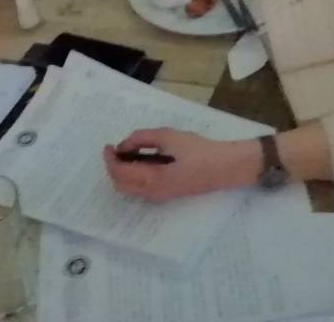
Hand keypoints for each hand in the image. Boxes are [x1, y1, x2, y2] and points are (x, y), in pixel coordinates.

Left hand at [102, 128, 260, 202]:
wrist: (224, 167)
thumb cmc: (198, 150)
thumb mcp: (168, 136)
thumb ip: (142, 138)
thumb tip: (124, 144)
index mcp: (152, 179)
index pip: (119, 173)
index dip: (109, 158)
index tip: (109, 145)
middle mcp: (152, 193)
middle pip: (120, 184)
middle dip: (113, 167)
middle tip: (116, 149)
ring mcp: (160, 196)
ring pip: (129, 188)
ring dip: (122, 172)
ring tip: (128, 152)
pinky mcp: (167, 194)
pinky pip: (141, 188)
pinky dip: (133, 175)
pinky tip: (141, 159)